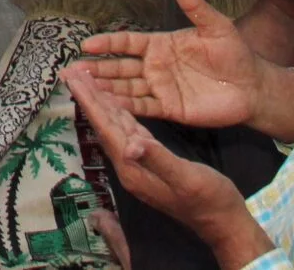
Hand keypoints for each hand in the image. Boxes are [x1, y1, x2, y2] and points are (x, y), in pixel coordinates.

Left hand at [64, 63, 270, 263]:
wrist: (223, 221)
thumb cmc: (208, 200)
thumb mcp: (185, 178)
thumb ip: (158, 160)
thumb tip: (130, 145)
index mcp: (133, 167)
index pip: (106, 128)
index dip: (90, 102)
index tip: (72, 78)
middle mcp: (130, 165)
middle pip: (104, 125)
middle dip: (88, 98)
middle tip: (71, 72)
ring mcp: (140, 163)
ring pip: (115, 127)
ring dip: (101, 103)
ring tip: (87, 82)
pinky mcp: (151, 160)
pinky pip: (129, 131)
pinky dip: (119, 114)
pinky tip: (115, 105)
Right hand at [76, 0, 270, 129]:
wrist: (253, 87)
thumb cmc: (234, 53)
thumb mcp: (214, 25)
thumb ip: (193, 4)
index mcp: (161, 45)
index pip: (127, 42)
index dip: (107, 43)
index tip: (86, 44)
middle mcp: (155, 66)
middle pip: (120, 67)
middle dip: (96, 68)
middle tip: (72, 71)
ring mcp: (161, 88)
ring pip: (126, 88)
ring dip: (105, 88)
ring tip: (83, 89)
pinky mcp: (170, 108)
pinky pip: (143, 107)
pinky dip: (125, 106)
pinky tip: (108, 106)